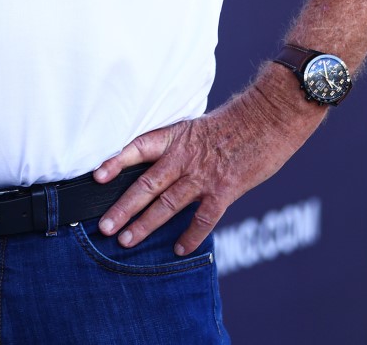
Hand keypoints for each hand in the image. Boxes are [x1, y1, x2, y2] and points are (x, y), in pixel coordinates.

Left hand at [91, 69, 324, 255]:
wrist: (269, 117)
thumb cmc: (234, 121)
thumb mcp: (196, 127)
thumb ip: (178, 147)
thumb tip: (160, 165)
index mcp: (174, 137)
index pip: (137, 149)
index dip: (116, 162)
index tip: (97, 176)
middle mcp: (183, 157)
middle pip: (146, 185)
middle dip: (122, 208)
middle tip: (104, 227)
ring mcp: (203, 176)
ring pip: (167, 205)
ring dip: (145, 225)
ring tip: (126, 241)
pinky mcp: (225, 190)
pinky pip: (203, 219)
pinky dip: (190, 236)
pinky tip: (178, 249)